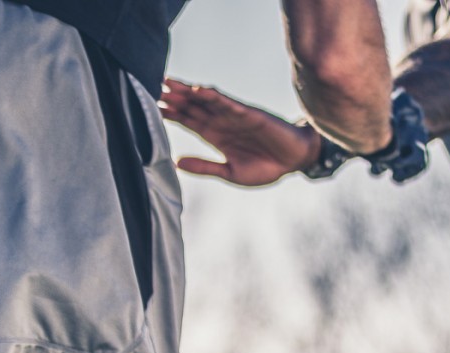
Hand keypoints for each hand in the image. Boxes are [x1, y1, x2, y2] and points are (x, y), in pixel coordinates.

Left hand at [158, 79, 322, 186]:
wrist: (295, 161)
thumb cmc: (265, 166)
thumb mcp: (229, 172)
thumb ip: (204, 167)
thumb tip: (176, 162)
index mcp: (216, 136)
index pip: (189, 121)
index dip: (172, 114)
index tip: (154, 107)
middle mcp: (223, 123)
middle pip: (194, 107)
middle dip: (175, 99)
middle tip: (154, 88)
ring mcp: (235, 117)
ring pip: (207, 101)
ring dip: (188, 93)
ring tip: (170, 84)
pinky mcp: (250, 115)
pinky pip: (229, 104)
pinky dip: (214, 97)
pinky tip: (200, 90)